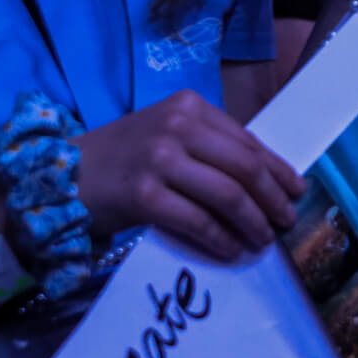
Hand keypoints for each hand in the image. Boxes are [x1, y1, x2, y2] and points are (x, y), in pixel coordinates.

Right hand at [74, 90, 305, 260]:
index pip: (247, 140)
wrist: (60, 176)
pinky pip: (197, 221)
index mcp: (189, 106)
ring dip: (252, 222)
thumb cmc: (121, 158)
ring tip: (262, 240)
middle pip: (245, 167)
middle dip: (272, 198)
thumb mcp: (167, 136)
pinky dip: (220, 239)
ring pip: (227, 194)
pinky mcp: (143, 194)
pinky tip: (230, 250)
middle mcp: (177, 126)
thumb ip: (209, 147)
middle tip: (285, 221)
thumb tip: (266, 179)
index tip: (297, 191)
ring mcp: (159, 159)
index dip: (278, 169)